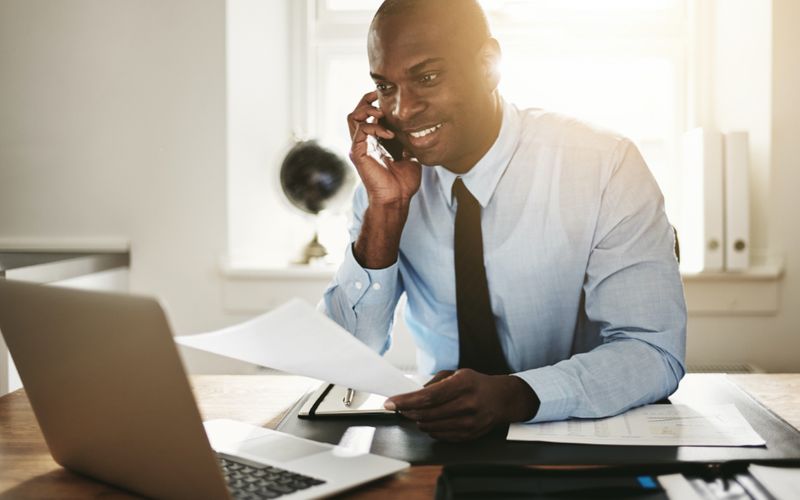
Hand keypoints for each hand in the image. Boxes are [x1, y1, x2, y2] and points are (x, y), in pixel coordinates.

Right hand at [347, 91, 420, 206]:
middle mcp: (363, 143)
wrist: (397, 199)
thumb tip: (415, 131)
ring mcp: (359, 147)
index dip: (374, 104)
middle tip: (379, 95)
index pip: (367, 117)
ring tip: (381, 112)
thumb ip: (408, 143)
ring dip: (367, 109)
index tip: (388, 98)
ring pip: (352, 117)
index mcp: (374, 143)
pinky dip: (375, 127)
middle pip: (356, 113)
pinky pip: (360, 130)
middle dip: (366, 101)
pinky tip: (390, 134)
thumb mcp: (410, 157)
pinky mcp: (358, 153)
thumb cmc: (403, 183)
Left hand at [384, 369, 539, 441]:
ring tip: (416, 413)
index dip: (406, 401)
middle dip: (408, 411)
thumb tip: (412, 393)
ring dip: (418, 420)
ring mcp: (469, 423)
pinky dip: (430, 428)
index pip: (428, 396)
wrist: (502, 400)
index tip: (390, 403)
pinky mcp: (469, 435)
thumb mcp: (457, 373)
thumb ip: (434, 382)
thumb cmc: (476, 384)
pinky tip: (430, 420)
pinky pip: (440, 436)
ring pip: (431, 427)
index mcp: (463, 384)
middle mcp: (467, 404)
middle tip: (400, 407)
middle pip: (427, 414)